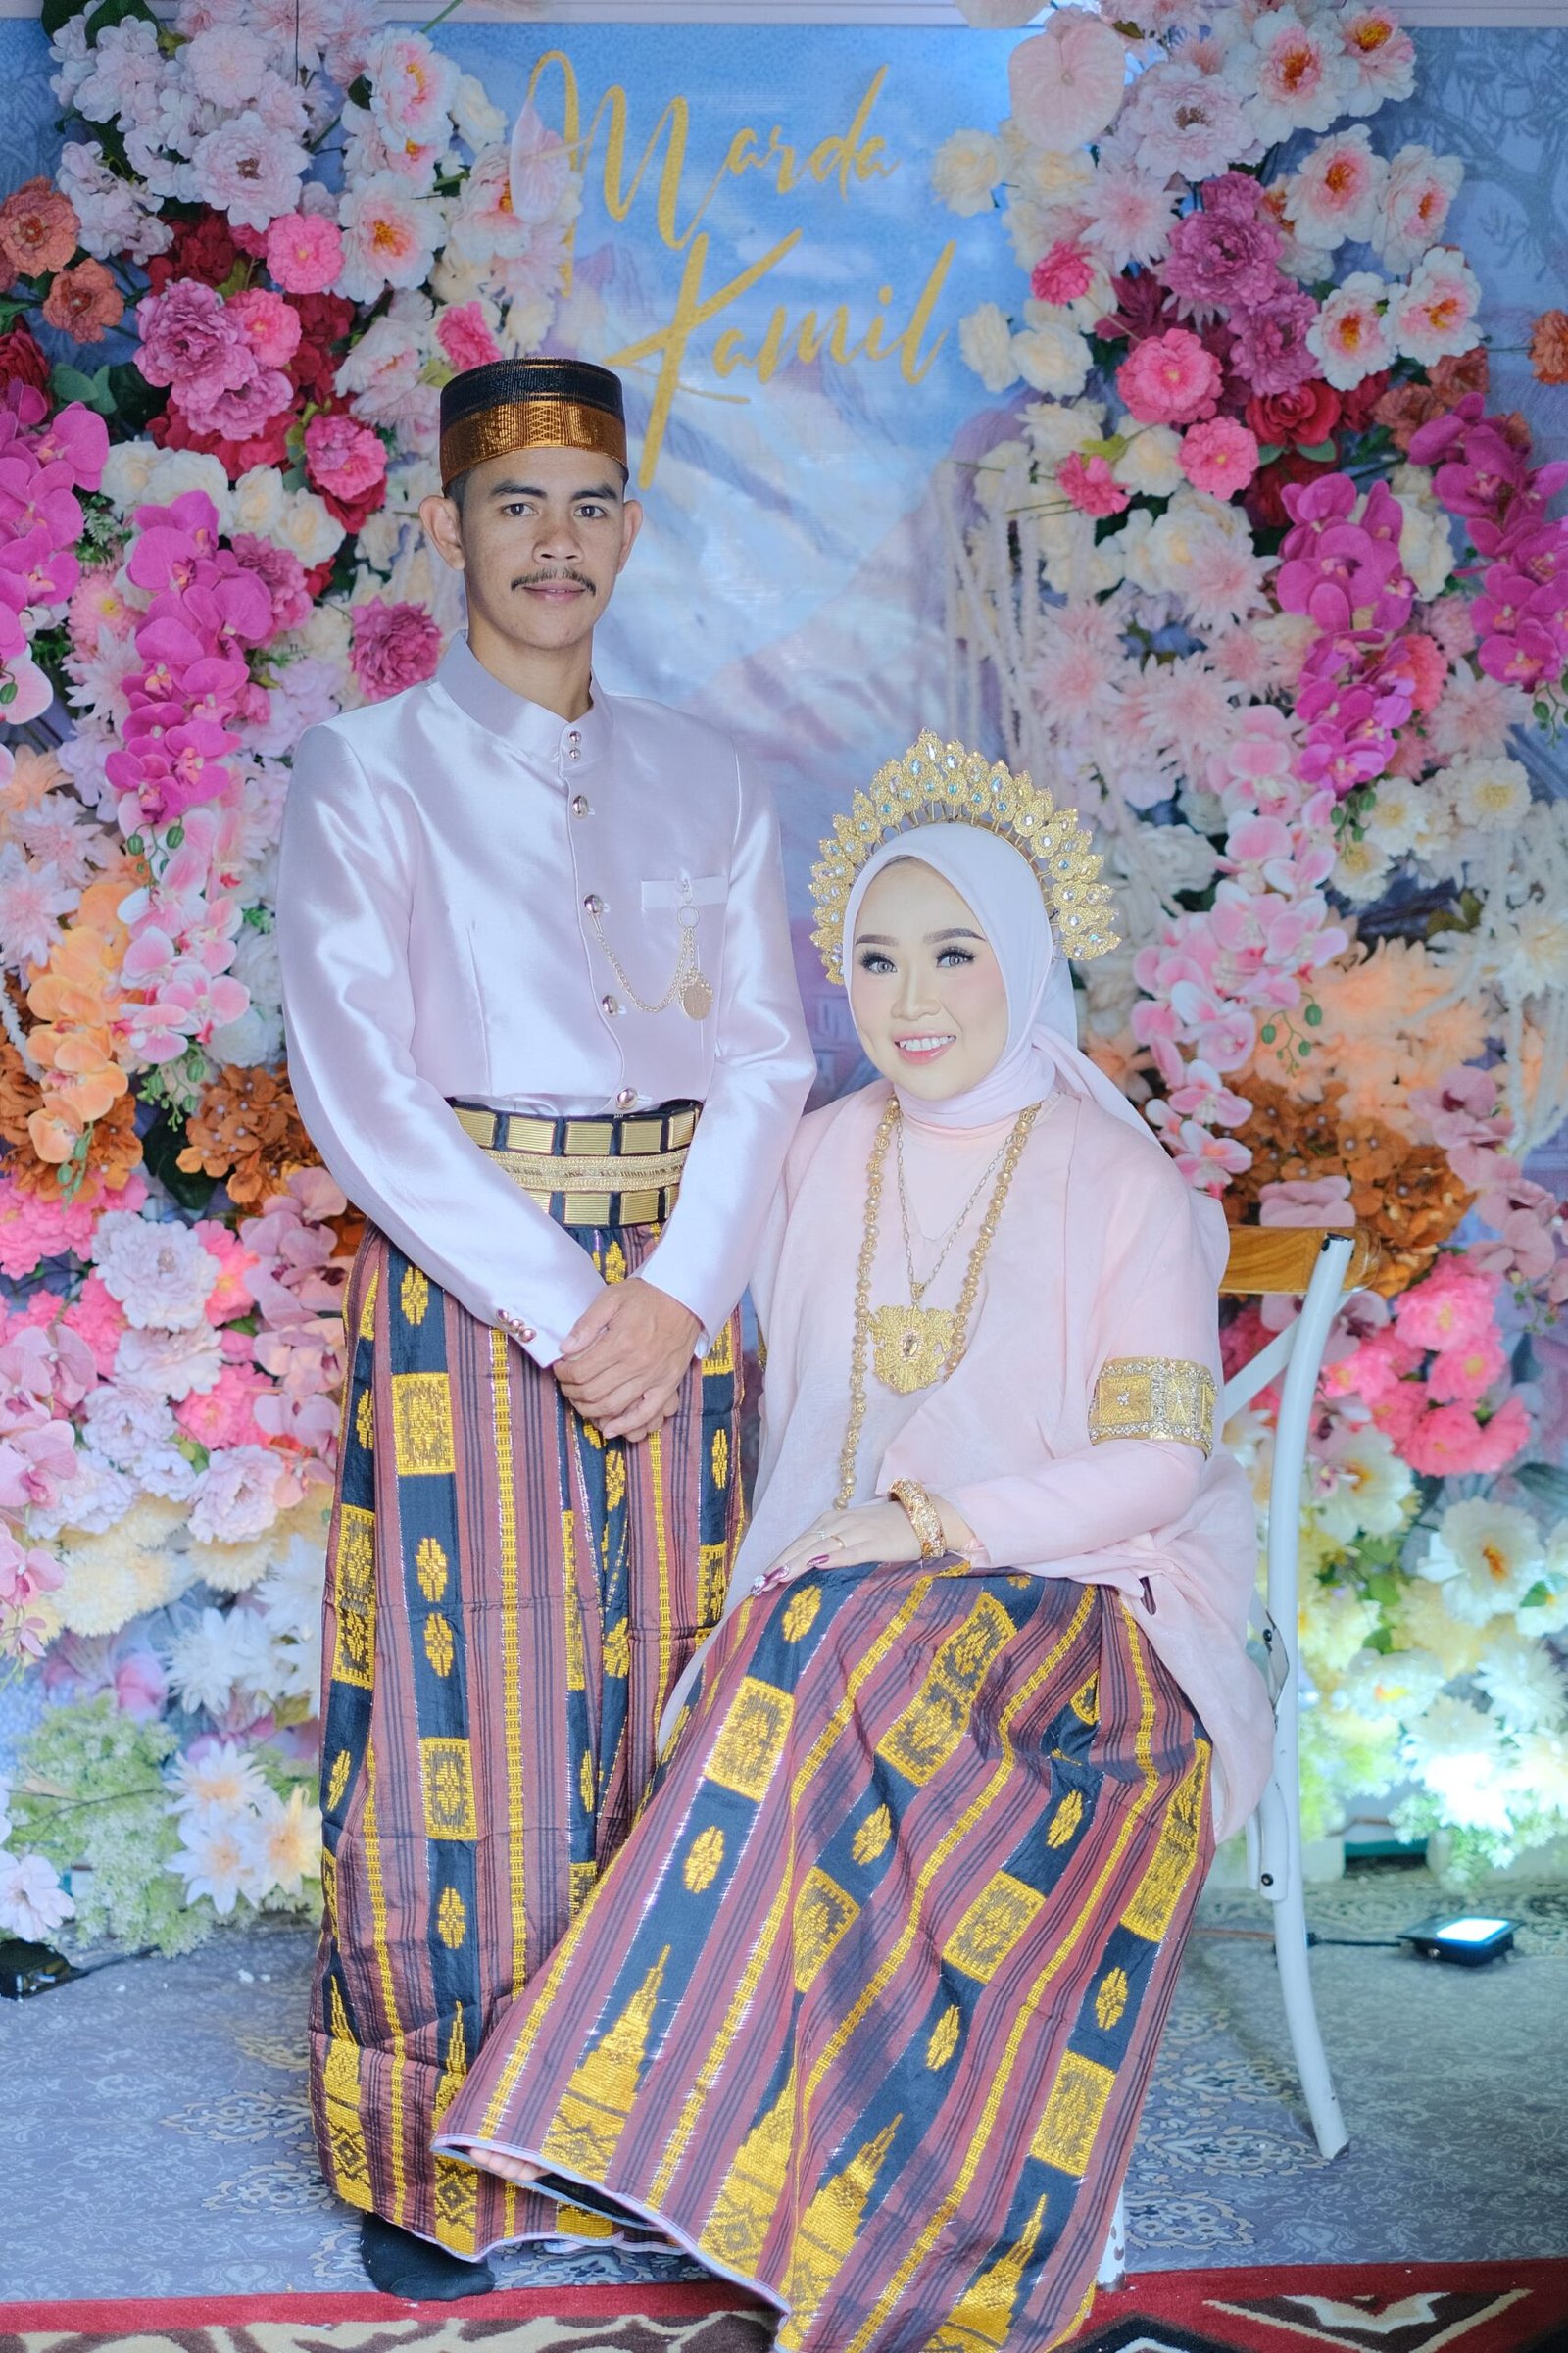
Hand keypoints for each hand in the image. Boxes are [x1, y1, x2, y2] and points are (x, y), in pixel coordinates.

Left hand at [555, 1277, 700, 1440]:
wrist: (685, 1297)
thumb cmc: (647, 1296)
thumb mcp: (611, 1297)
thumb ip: (587, 1323)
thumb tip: (565, 1348)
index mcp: (621, 1341)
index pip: (580, 1371)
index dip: (563, 1374)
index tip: (560, 1369)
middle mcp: (637, 1363)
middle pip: (593, 1392)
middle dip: (572, 1392)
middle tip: (566, 1385)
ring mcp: (654, 1377)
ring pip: (613, 1406)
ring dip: (590, 1410)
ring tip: (581, 1401)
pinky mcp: (668, 1384)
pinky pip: (646, 1413)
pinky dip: (626, 1425)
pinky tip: (610, 1428)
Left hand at [751, 1501, 925, 1595]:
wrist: (927, 1517)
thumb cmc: (890, 1529)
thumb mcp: (857, 1533)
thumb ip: (835, 1545)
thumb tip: (810, 1565)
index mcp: (834, 1520)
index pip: (800, 1541)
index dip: (780, 1559)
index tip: (760, 1579)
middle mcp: (841, 1523)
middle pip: (804, 1544)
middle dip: (781, 1564)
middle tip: (760, 1584)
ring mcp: (858, 1531)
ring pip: (821, 1547)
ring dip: (798, 1562)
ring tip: (777, 1577)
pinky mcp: (876, 1543)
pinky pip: (851, 1551)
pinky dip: (833, 1557)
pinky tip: (817, 1565)